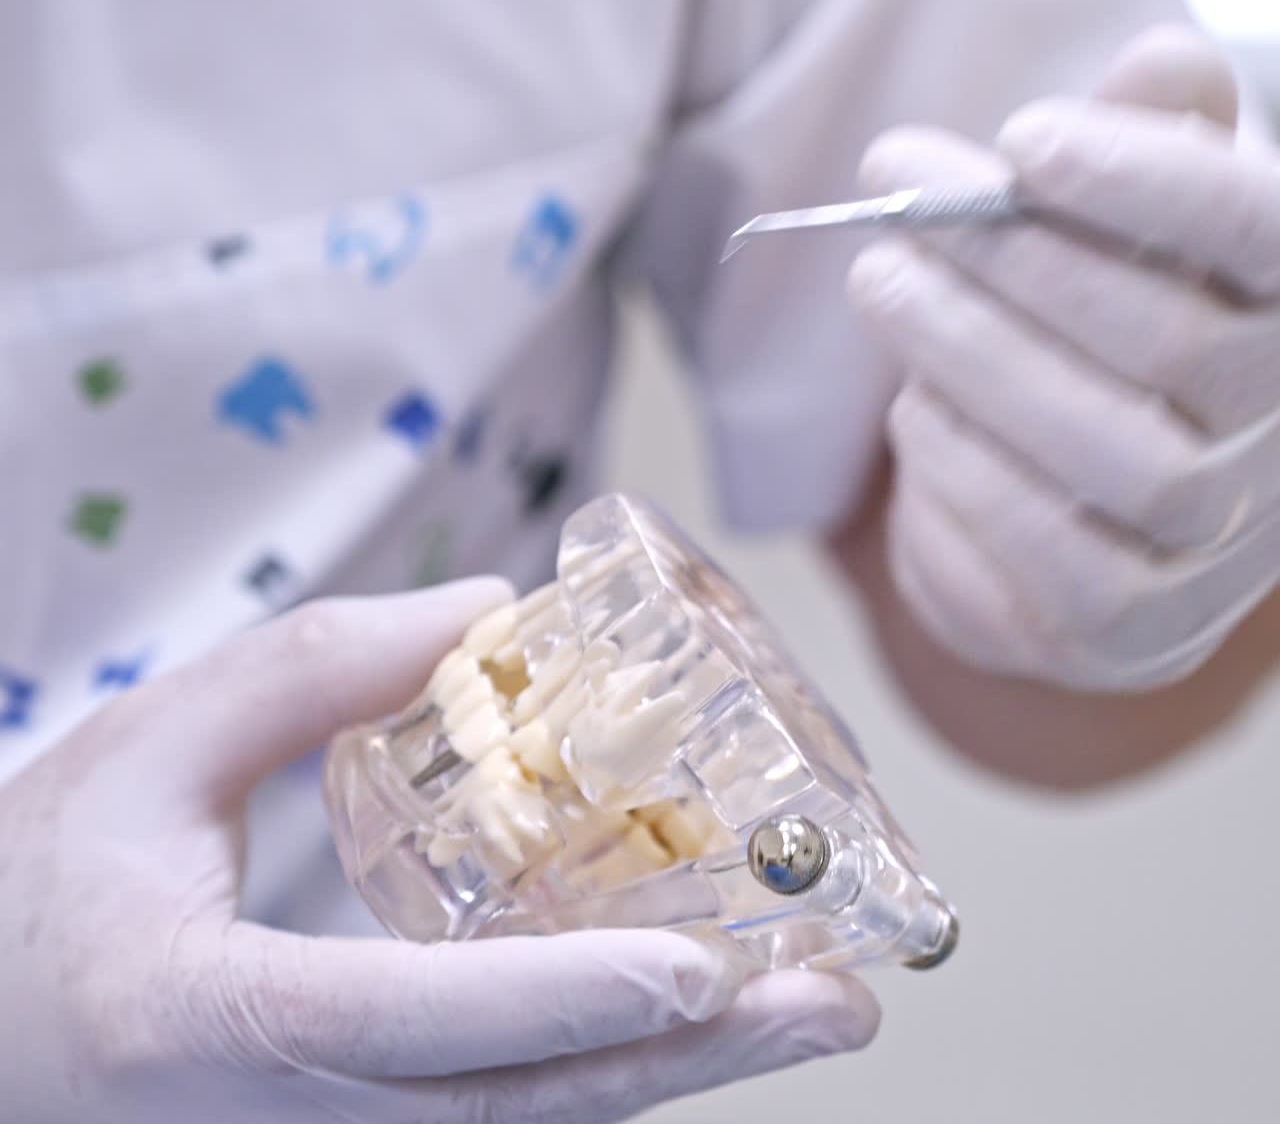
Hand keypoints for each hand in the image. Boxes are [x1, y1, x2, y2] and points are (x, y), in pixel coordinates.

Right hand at [0, 581, 876, 1122]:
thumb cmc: (44, 887)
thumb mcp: (147, 748)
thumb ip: (307, 668)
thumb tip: (484, 615)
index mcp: (206, 1023)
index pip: (403, 1024)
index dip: (555, 999)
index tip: (697, 967)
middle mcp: (278, 1122)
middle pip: (511, 1110)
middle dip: (682, 1059)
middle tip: (834, 1004)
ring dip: (670, 1073)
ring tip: (805, 1008)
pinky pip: (496, 1121)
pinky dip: (604, 1070)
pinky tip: (692, 1014)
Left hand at [848, 24, 1279, 690]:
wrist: (1082, 517)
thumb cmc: (1102, 343)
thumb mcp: (1132, 233)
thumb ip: (1151, 144)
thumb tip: (1157, 63)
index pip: (1262, 235)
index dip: (1150, 181)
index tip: (1022, 136)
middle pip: (1171, 344)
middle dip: (1013, 267)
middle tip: (890, 216)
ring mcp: (1216, 552)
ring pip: (1113, 458)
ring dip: (973, 363)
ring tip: (882, 288)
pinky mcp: (1131, 631)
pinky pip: (1051, 565)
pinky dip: (964, 481)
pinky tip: (917, 418)